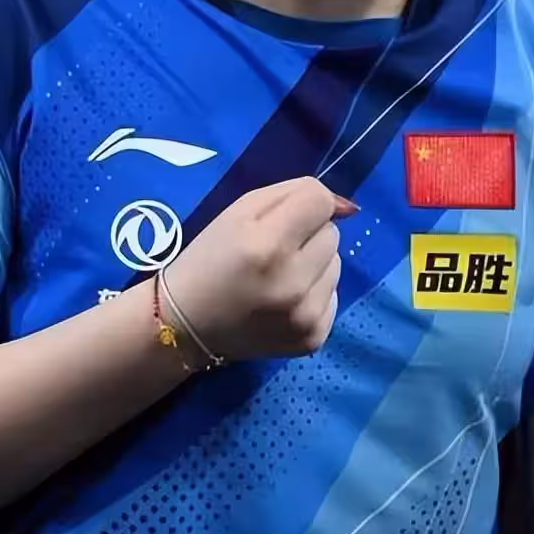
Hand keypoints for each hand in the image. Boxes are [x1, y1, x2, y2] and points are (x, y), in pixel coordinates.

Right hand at [163, 177, 357, 362]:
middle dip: (307, 235)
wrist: (185, 323)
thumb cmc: (210, 258)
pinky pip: (333, 296)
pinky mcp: (313, 339)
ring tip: (277, 276)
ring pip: (336, 265)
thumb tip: (347, 206)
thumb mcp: (239, 211)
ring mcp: (305, 316)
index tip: (284, 217)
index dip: (304, 203)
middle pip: (331, 234)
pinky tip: (283, 301)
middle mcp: (292, 282)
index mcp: (268, 244)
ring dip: (312, 264)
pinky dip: (313, 293)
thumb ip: (294, 194)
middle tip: (273, 250)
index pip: (320, 201)